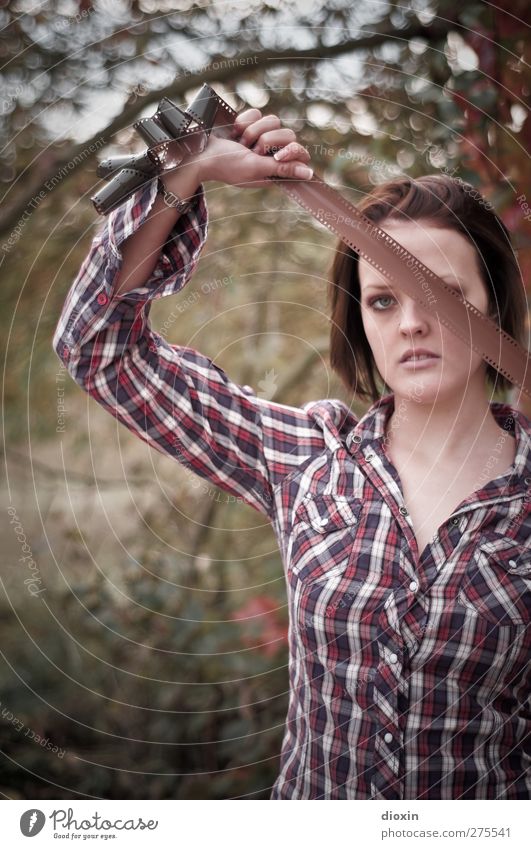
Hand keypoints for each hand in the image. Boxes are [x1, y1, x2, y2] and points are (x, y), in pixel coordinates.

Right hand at [164, 108, 313, 190]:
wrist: (199, 150)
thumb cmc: (225, 164)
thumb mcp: (255, 168)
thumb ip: (282, 169)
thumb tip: (309, 173)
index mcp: (275, 169)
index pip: (300, 153)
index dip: (293, 151)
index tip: (280, 154)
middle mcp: (270, 153)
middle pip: (288, 134)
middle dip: (267, 140)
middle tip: (251, 150)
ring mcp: (260, 137)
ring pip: (273, 120)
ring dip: (253, 131)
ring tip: (240, 143)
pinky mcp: (250, 124)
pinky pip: (258, 113)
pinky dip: (244, 121)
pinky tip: (234, 132)